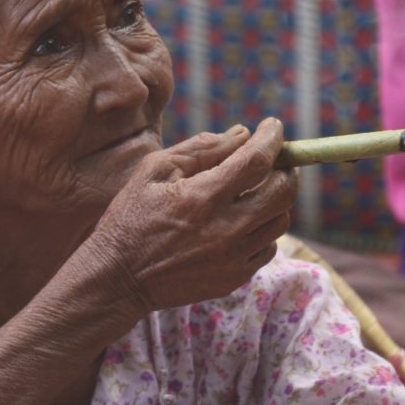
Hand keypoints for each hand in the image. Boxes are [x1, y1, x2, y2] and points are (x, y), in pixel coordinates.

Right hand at [87, 117, 296, 312]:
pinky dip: (261, 229)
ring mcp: (233, 257)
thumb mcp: (153, 171)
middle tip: (272, 159)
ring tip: (252, 192)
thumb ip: (199, 149)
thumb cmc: (131, 217)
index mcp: (202, 197)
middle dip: (285, 168)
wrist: (119, 278)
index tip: (272, 126)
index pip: (258, 160)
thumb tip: (241, 134)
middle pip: (284, 191)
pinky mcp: (234, 278)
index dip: (272, 138)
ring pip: (280, 220)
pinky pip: (268, 247)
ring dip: (273, 199)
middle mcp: (225, 229)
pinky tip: (239, 223)